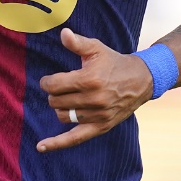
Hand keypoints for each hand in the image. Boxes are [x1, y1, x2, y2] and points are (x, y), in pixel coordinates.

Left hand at [36, 29, 153, 152]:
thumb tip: (63, 33)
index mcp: (89, 79)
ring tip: (67, 99)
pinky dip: (56, 144)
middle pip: (56, 101)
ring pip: (63, 116)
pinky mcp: (101, 127)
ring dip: (60, 108)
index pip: (54, 85)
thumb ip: (77, 43)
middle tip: (62, 87)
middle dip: (54, 93)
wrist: (140, 80)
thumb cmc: (114, 62)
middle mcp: (93, 99)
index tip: (49, 80)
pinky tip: (40, 147)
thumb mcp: (96, 48)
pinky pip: (74, 139)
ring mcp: (97, 115)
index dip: (47, 82)